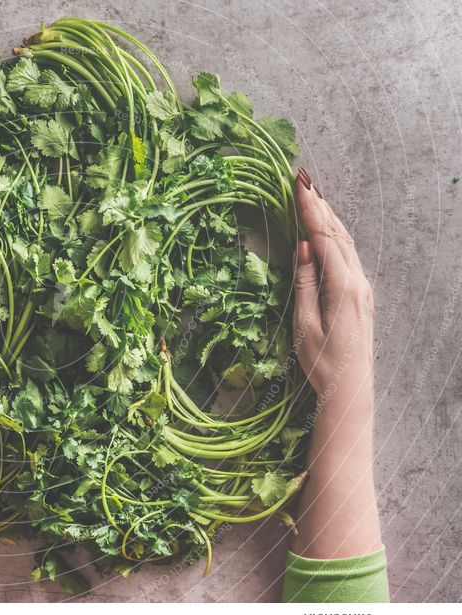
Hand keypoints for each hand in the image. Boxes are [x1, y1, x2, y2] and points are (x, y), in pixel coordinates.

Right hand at [292, 168, 373, 409]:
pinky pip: (349, 255)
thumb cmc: (322, 362)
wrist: (350, 388)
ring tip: (314, 196)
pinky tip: (328, 231)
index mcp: (343, 287)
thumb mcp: (305, 323)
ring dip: (329, 217)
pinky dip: (336, 236)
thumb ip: (305, 283)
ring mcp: (363, 288)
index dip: (310, 210)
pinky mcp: (362, 295)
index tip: (297, 186)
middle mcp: (358, 282)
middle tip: (303, 180)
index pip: (323, 238)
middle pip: (338, 234)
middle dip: (320, 205)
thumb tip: (304, 247)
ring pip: (346, 243)